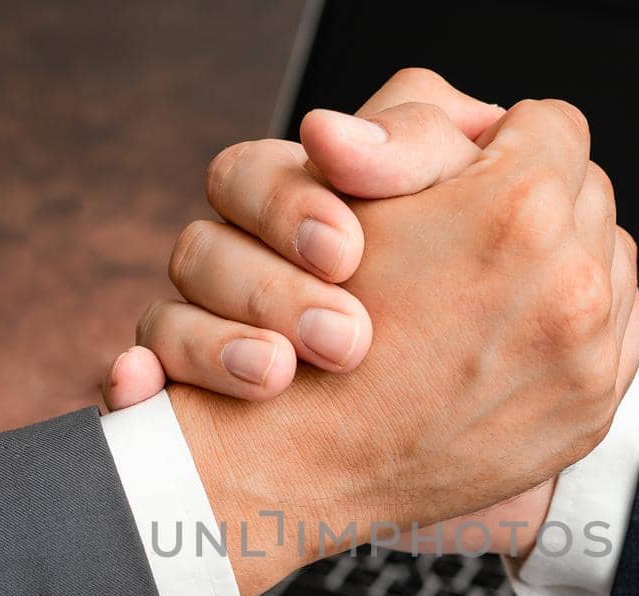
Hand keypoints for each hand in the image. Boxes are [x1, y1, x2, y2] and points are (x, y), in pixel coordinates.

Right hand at [104, 69, 508, 407]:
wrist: (504, 419)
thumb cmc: (494, 299)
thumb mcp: (486, 205)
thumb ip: (419, 144)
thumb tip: (327, 134)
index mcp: (300, 210)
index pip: (251, 179)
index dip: (287, 204)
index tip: (346, 252)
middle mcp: (247, 271)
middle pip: (202, 249)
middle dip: (269, 289)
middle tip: (343, 337)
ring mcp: (216, 342)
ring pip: (168, 319)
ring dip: (213, 344)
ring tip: (277, 376)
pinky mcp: (200, 416)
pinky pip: (139, 391)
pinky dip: (134, 383)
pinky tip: (141, 387)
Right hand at [120, 71, 638, 595]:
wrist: (313, 460)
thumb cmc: (314, 326)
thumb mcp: (349, 198)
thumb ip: (420, 134)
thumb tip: (487, 113)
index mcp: (518, 205)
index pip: (553, 125)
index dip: (502, 143)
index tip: (469, 175)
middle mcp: (570, 279)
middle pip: (590, 190)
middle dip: (540, 201)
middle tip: (479, 233)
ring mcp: (588, 352)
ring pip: (612, 258)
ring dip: (567, 260)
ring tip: (499, 285)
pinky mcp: (594, 406)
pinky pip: (620, 327)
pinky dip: (581, 323)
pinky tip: (518, 332)